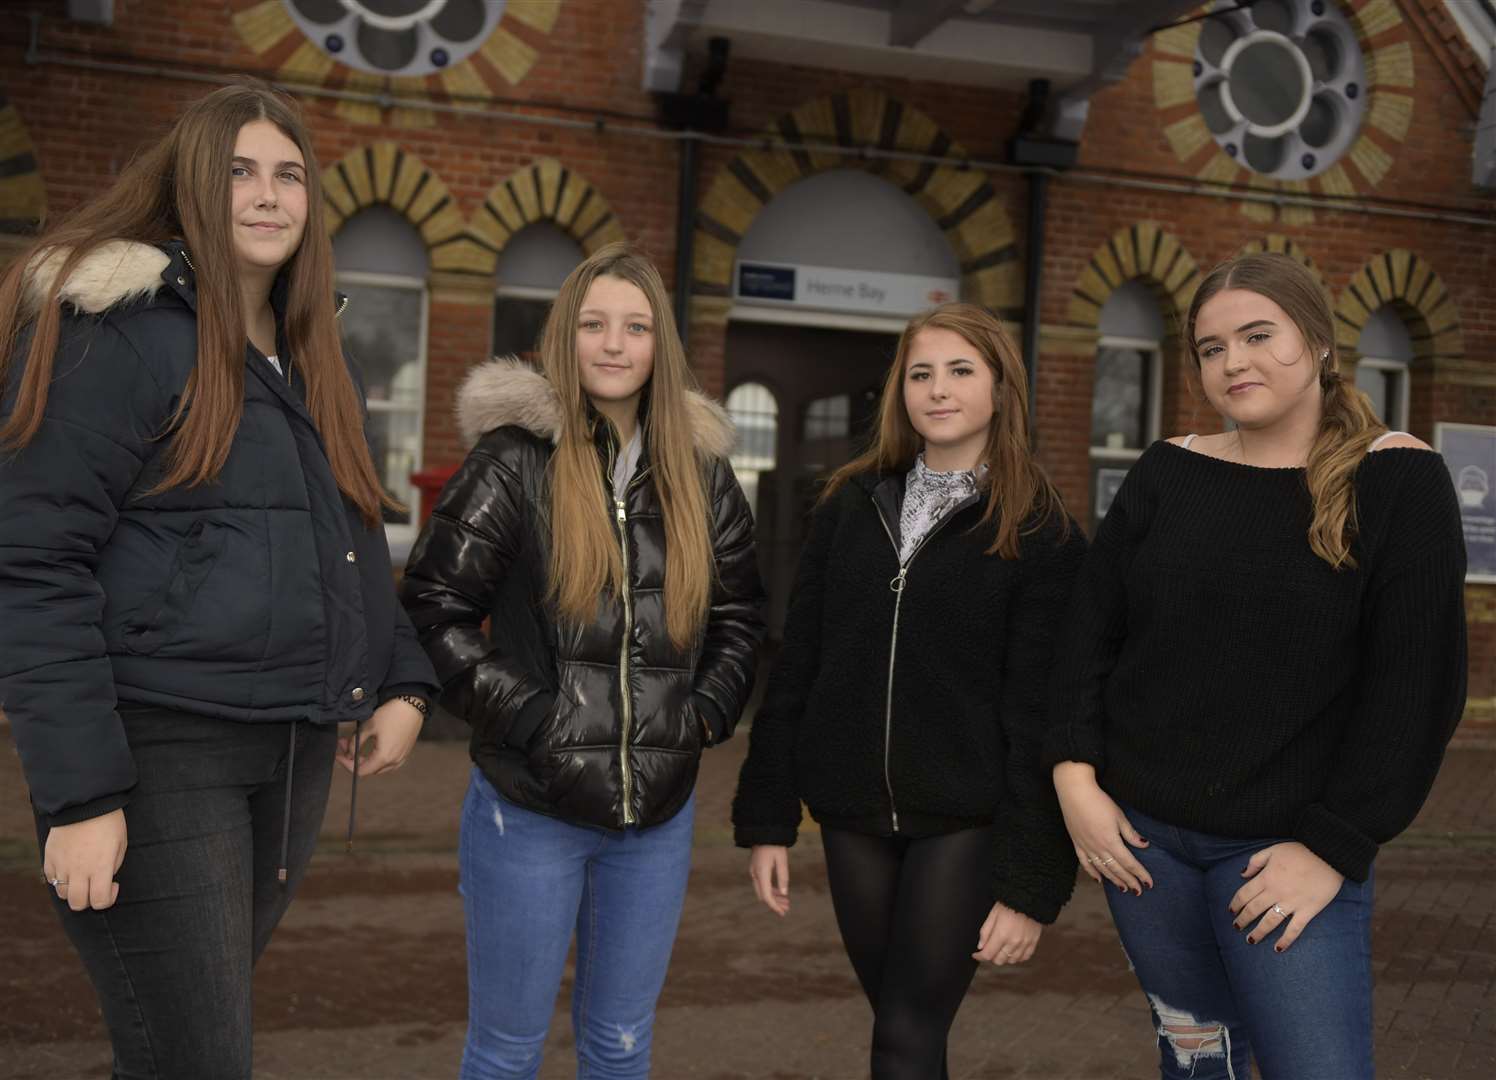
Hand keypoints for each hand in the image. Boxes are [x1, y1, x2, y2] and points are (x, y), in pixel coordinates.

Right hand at [43, 809, 126, 911]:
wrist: (85, 803)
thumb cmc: (109, 823)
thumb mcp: (121, 845)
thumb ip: (112, 868)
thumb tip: (104, 882)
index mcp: (100, 867)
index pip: (99, 901)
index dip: (107, 899)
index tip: (113, 885)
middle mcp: (79, 870)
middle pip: (77, 904)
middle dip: (88, 901)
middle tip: (96, 886)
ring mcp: (61, 865)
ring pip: (62, 893)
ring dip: (73, 890)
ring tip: (83, 876)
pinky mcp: (49, 858)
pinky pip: (51, 879)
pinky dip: (60, 878)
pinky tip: (70, 867)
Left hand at [336, 698, 423, 775]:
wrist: (412, 704)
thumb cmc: (390, 714)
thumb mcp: (367, 727)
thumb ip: (355, 743)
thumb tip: (349, 754)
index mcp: (383, 757)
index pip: (360, 771)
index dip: (346, 765)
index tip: (338, 755)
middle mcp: (394, 761)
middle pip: (370, 770)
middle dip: (355, 760)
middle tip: (345, 746)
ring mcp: (402, 757)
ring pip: (380, 768)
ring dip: (367, 761)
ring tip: (357, 748)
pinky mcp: (406, 751)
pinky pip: (390, 763)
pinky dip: (379, 760)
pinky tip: (374, 750)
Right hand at [749, 845, 789, 915]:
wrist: (763, 832)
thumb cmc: (775, 845)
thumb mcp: (782, 860)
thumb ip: (783, 877)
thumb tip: (784, 894)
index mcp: (761, 873)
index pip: (767, 896)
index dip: (774, 906)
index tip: (782, 913)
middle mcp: (755, 874)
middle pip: (763, 895)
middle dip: (775, 903)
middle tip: (787, 908)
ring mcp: (753, 872)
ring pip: (762, 890)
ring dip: (773, 897)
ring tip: (785, 901)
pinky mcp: (755, 869)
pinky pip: (761, 884)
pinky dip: (770, 890)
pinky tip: (779, 892)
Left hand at [973, 901, 1040, 964]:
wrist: (1028, 898)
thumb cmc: (1009, 903)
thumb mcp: (993, 914)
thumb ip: (986, 931)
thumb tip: (981, 946)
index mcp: (1001, 935)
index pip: (988, 954)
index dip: (979, 956)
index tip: (976, 954)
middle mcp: (1013, 942)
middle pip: (999, 960)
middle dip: (991, 956)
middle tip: (989, 948)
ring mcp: (1024, 944)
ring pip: (1011, 961)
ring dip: (1004, 957)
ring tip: (1001, 948)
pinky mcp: (1033, 942)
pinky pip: (1024, 957)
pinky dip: (1017, 957)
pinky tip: (1013, 950)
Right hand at [1053, 762, 1151, 894]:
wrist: (1074, 792)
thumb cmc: (1098, 801)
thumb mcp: (1119, 816)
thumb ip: (1130, 833)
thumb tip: (1144, 845)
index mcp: (1111, 841)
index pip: (1129, 863)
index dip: (1140, 874)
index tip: (1149, 883)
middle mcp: (1098, 848)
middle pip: (1117, 869)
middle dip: (1129, 881)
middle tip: (1139, 891)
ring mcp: (1086, 847)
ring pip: (1102, 869)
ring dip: (1113, 880)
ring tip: (1123, 889)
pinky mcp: (1077, 843)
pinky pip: (1085, 863)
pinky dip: (1092, 873)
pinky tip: (1099, 880)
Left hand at [1228, 842, 1343, 952]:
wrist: (1328, 855)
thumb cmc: (1300, 851)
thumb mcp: (1273, 850)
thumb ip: (1256, 861)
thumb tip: (1242, 874)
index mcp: (1266, 878)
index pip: (1245, 894)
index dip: (1236, 904)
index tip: (1231, 911)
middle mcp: (1276, 892)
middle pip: (1254, 910)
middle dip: (1243, 920)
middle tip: (1236, 927)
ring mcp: (1292, 903)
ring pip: (1270, 922)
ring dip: (1259, 932)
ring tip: (1251, 940)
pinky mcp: (1308, 911)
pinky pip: (1294, 929)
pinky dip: (1286, 940)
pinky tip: (1278, 948)